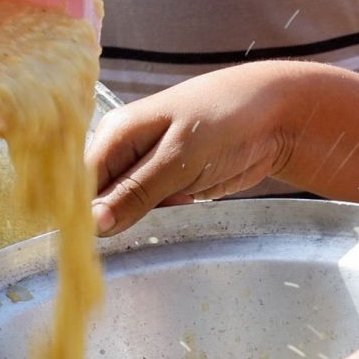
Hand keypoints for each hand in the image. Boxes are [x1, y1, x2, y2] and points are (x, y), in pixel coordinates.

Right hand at [89, 64, 298, 233]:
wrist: (278, 115)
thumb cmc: (227, 120)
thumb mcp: (179, 157)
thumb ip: (137, 191)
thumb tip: (93, 223)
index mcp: (117, 133)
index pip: (80, 181)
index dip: (80, 212)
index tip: (87, 243)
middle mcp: (126, 150)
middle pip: (100, 198)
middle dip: (115, 219)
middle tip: (141, 227)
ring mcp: (149, 168)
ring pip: (128, 209)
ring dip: (144, 220)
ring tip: (175, 205)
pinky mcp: (172, 184)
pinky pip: (155, 210)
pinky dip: (166, 217)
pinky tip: (185, 207)